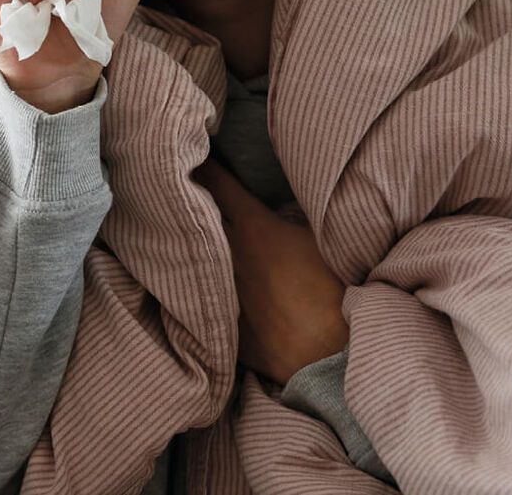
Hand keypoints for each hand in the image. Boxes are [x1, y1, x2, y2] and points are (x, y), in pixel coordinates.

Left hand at [193, 161, 347, 384]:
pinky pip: (200, 304)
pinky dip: (197, 292)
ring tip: (176, 233)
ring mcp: (221, 293)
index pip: (219, 186)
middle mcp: (228, 257)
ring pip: (193, 262)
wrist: (332, 355)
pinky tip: (191, 288)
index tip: (194, 156)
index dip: (207, 169)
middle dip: (187, 202)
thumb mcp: (325, 240)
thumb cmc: (337, 291)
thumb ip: (298, 217)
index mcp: (254, 229)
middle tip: (175, 186)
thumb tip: (294, 200)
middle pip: (195, 219)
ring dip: (189, 247)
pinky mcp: (222, 329)